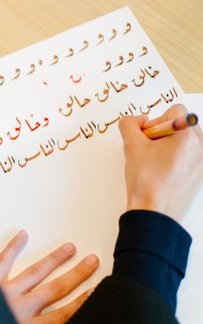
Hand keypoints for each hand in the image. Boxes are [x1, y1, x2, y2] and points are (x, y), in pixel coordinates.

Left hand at [0, 231, 98, 323]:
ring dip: (53, 260)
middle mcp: (19, 308)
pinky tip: (22, 235)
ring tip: (69, 248)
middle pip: (55, 290)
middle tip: (91, 262)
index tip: (96, 291)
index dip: (81, 303)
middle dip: (75, 276)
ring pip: (34, 273)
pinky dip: (12, 248)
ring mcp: (3, 293)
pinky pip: (1, 262)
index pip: (63, 316)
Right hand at [119, 104, 202, 221]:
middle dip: (161, 133)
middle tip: (148, 150)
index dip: (155, 121)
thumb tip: (135, 121)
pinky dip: (173, 159)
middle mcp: (201, 146)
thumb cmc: (147, 181)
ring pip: (183, 140)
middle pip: (180, 124)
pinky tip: (161, 172)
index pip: (174, 110)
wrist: (155, 213)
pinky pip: (187, 156)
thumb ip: (129, 124)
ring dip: (166, 145)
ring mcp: (202, 161)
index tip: (146, 138)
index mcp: (189, 136)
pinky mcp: (199, 173)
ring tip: (154, 163)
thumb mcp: (131, 146)